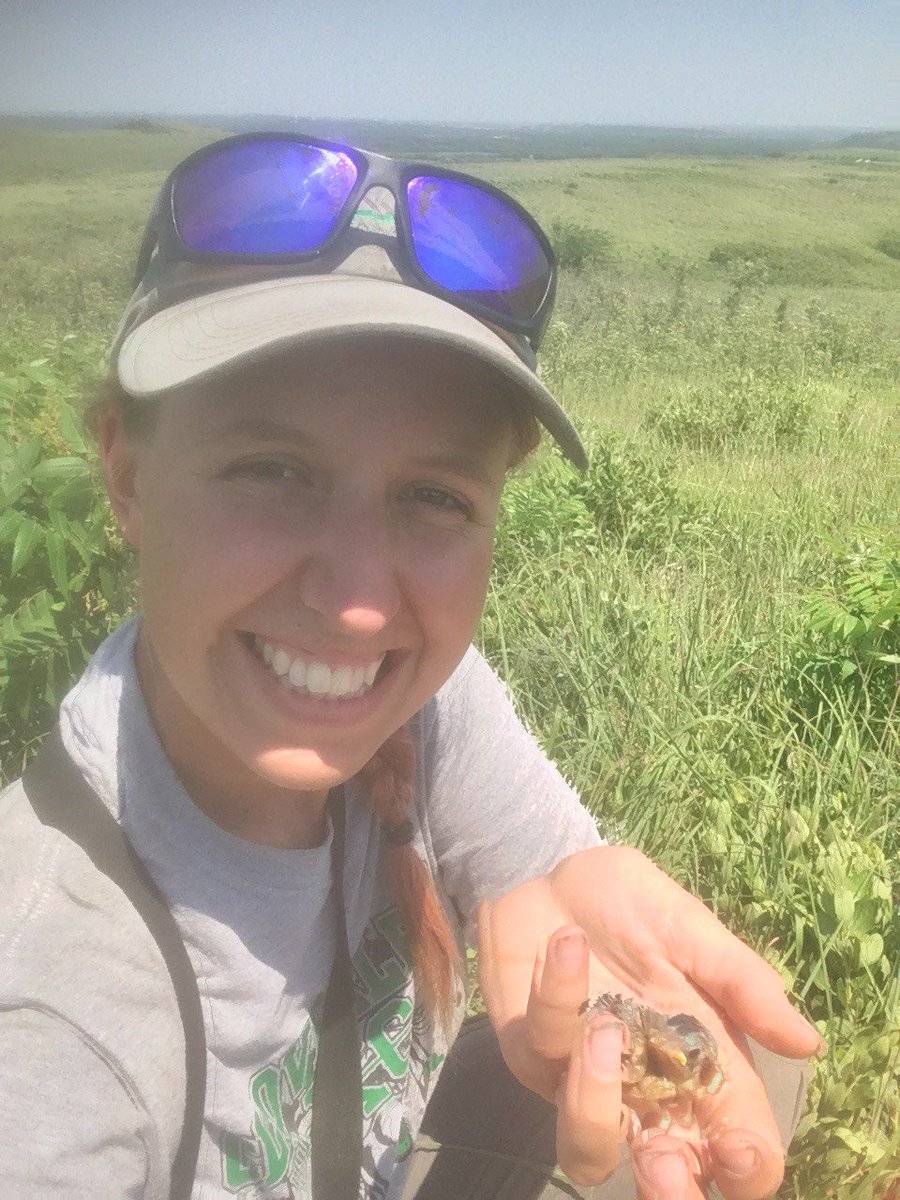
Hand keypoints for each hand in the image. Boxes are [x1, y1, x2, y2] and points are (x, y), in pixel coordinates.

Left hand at [477, 845, 821, 1197]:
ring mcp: (584, 1079)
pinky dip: (558, 997)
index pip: (738, 1147)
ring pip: (586, 1150)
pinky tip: (568, 944)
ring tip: (605, 1026)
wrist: (556, 868)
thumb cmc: (632, 904)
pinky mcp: (533, 1053)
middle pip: (664, 1180)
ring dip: (596, 1099)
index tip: (738, 1149)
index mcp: (702, 1068)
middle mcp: (646, 1090)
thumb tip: (809, 1043)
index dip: (746, 1167)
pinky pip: (543, 1053)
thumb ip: (743, 984)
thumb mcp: (693, 932)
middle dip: (667, 1188)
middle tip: (663, 1158)